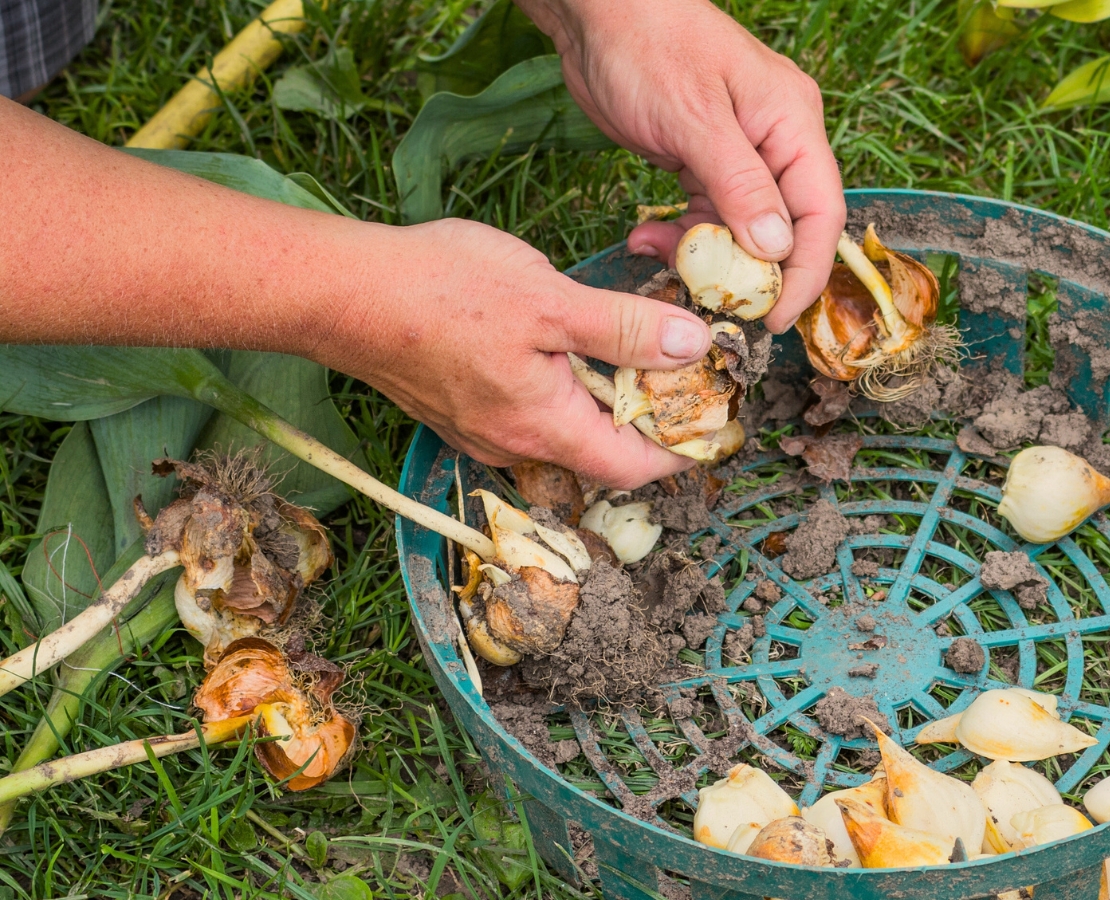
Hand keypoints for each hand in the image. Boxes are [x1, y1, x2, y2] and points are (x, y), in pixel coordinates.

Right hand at [315, 218, 708, 487]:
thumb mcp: (551, 301)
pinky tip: (571, 342)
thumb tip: (693, 347)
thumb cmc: (440, 290)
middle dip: (648, 419)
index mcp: (544, 427)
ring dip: (604, 399)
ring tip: (638, 350)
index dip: (683, 451)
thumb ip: (625, 329)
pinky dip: (564, 387)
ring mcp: (482, 430)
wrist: (340, 291)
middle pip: (602, 451)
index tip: (716, 424)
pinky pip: (529, 411)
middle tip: (688, 374)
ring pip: (565, 428)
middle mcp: (513, 444)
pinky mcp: (459, 407)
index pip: (634, 467)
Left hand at [524, 0, 844, 331]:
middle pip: (784, 229)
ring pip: (740, 231)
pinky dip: (679, 236)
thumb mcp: (695, 118)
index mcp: (793, 123)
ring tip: (662, 258)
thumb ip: (740, 185)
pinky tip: (646, 239)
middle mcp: (776, 141)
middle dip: (751, 272)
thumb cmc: (648, 44)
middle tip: (714, 303)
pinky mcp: (702, 162)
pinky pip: (705, 216)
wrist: (595, 14)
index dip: (804, 273)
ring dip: (704, 256)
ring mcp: (740, 154)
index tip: (774, 318)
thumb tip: (777, 249)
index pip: (820, 214)